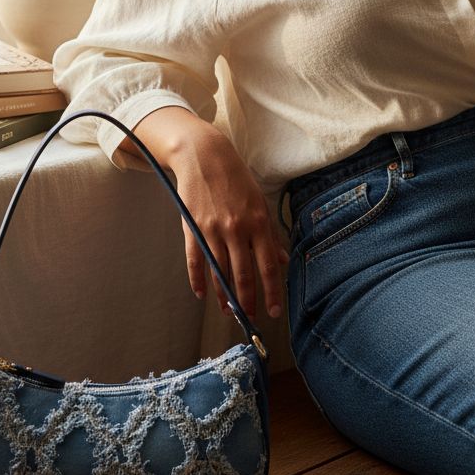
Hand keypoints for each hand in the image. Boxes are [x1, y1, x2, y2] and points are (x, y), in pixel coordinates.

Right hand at [125, 108, 288, 321]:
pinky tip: (201, 293)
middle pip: (243, 275)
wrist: (204, 155)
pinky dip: (197, 280)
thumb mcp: (260, 202)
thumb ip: (270, 234)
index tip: (274, 312)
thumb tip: (282, 260)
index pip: (268, 266)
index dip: (272, 293)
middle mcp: (237, 229)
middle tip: (250, 319)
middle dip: (247, 302)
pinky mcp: (192, 228)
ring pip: (220, 272)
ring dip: (223, 295)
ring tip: (228, 311)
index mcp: (258, 223)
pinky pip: (195, 261)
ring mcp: (213, 230)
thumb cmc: (236, 178)